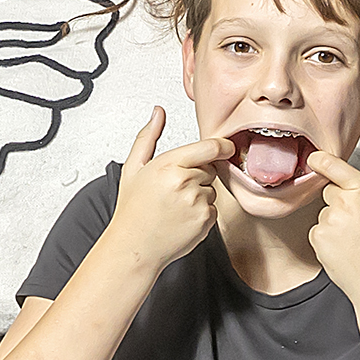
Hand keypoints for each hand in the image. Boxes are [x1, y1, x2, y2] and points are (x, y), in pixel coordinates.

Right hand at [109, 107, 230, 274]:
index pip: (210, 147)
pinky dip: (202, 213)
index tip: (226, 147)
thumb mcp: (134, 167)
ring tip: (175, 205)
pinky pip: (213, 209)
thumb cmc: (133, 209)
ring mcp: (197, 202)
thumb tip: (158, 113)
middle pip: (210, 168)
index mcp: (169, 165)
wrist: (134, 246)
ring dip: (199, 194)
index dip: (222, 146)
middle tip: (174, 188)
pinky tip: (182, 218)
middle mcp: (185, 182)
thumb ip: (148, 136)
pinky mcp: (206, 221)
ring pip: (212, 189)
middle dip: (198, 174)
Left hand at [306, 150, 359, 303]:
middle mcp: (345, 204)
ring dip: (335, 221)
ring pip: (324, 213)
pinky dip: (328, 238)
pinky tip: (346, 248)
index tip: (315, 158)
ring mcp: (329, 222)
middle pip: (330, 191)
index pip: (334, 166)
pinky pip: (318, 231)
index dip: (321, 160)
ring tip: (356, 239)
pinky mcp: (318, 238)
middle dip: (341, 201)